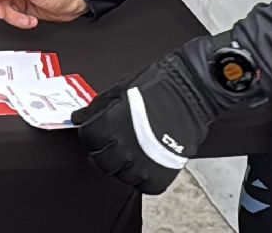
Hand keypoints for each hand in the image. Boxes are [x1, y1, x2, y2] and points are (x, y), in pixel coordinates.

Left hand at [74, 47, 221, 194]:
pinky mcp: (159, 176)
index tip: (99, 128)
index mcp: (107, 127)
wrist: (191, 91)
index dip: (92, 132)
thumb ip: (96, 109)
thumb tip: (79, 118)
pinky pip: (143, 185)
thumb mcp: (119, 91)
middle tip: (115, 141)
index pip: (87, 138)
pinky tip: (148, 160)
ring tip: (136, 149)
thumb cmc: (157, 86)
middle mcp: (121, 149)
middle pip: (100, 161)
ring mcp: (140, 166)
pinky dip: (144, 176)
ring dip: (124, 165)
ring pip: (120, 175)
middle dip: (104, 150)